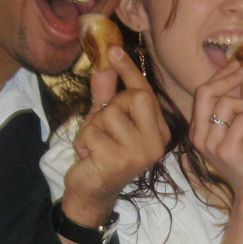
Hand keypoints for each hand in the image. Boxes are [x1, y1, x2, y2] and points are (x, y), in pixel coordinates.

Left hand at [64, 46, 169, 224]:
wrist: (92, 193)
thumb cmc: (101, 155)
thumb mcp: (104, 122)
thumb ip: (106, 96)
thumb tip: (104, 67)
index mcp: (158, 131)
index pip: (146, 93)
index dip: (129, 71)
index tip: (114, 49)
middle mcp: (155, 141)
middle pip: (132, 97)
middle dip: (109, 106)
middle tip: (104, 129)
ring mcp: (139, 152)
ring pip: (108, 114)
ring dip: (92, 127)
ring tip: (96, 145)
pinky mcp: (118, 160)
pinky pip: (92, 132)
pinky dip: (84, 141)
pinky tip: (90, 157)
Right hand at [188, 63, 242, 205]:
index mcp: (199, 129)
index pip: (203, 93)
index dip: (220, 75)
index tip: (238, 64)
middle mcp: (199, 136)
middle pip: (206, 93)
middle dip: (227, 78)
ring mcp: (211, 145)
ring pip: (227, 104)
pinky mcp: (226, 151)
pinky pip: (242, 120)